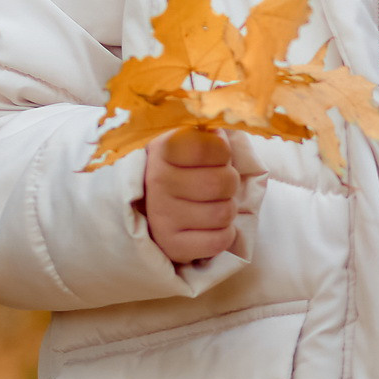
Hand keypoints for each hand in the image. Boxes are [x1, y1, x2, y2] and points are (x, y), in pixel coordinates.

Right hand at [142, 126, 254, 263]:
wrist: (149, 212)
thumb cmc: (182, 173)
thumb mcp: (187, 145)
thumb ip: (207, 134)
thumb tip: (222, 132)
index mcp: (163, 149)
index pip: (212, 146)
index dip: (223, 153)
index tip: (215, 157)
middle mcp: (157, 181)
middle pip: (224, 182)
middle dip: (229, 184)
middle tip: (216, 186)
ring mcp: (162, 216)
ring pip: (225, 213)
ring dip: (226, 210)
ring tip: (210, 205)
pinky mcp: (172, 246)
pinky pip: (220, 240)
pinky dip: (223, 235)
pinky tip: (208, 227)